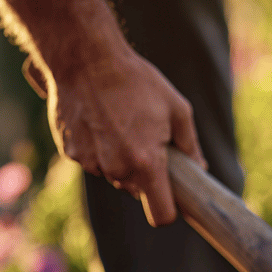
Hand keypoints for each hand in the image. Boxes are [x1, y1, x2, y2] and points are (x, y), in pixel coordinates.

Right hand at [40, 47, 204, 226]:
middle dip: (145, 174)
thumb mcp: (176, 109)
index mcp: (146, 163)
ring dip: (121, 160)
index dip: (169, 211)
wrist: (84, 57)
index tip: (173, 200)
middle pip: (137, 191)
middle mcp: (117, 169)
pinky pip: (93, 161)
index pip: (160, 215)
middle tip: (147, 141)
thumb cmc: (136, 81)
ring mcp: (90, 162)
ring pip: (114, 175)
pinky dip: (99, 149)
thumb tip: (200, 169)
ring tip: (122, 125)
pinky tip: (100, 121)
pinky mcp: (70, 152)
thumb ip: (190, 146)